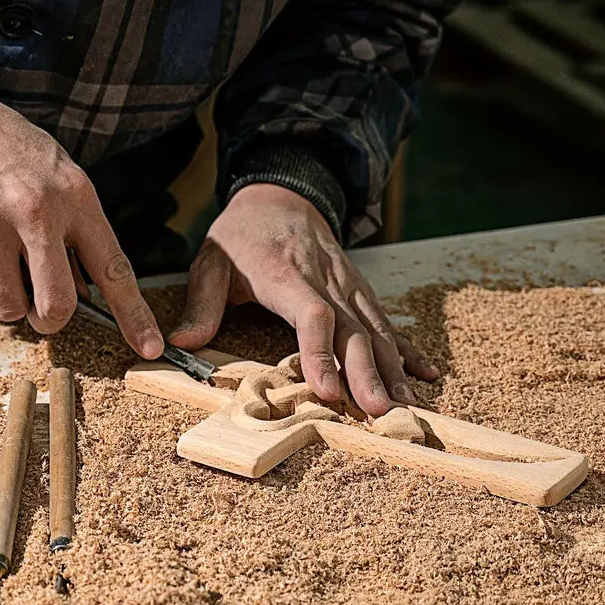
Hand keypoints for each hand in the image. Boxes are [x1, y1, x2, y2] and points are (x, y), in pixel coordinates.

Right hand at [0, 84, 162, 357]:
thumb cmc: (13, 154)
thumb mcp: (63, 178)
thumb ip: (80, 234)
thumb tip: (90, 295)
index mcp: (76, 198)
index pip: (114, 270)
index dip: (134, 316)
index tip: (150, 349)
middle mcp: (35, 212)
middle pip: (58, 306)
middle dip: (51, 319)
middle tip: (43, 309)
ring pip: (9, 309)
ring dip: (9, 301)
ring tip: (2, 262)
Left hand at [168, 183, 438, 416]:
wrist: (281, 193)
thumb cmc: (242, 234)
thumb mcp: (211, 260)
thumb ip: (201, 303)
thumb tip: (180, 344)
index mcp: (285, 274)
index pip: (311, 313)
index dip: (320, 352)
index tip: (327, 390)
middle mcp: (324, 279)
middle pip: (353, 328)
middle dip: (368, 372)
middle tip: (380, 411)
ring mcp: (348, 283)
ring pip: (376, 327)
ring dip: (392, 367)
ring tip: (404, 405)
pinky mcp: (359, 288)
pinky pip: (386, 319)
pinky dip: (405, 347)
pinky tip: (424, 371)